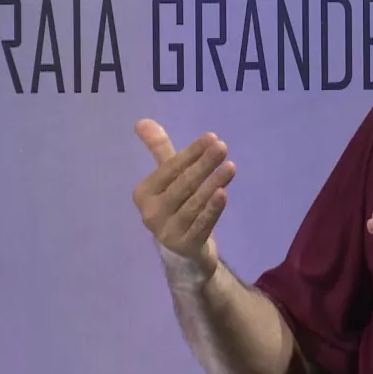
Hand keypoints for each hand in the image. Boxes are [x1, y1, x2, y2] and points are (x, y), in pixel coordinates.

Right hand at [132, 119, 236, 278]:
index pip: (170, 169)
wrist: (184, 252)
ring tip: (230, 167)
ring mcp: (167, 231)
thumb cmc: (176, 206)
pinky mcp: (185, 245)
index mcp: (144, 194)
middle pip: (183, 184)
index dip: (191, 153)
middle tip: (223, 147)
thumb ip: (159, 150)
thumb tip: (142, 121)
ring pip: (194, 203)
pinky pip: (202, 224)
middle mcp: (150, 213)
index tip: (212, 137)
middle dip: (203, 164)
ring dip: (212, 183)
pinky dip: (213, 209)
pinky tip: (223, 194)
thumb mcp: (168, 179)